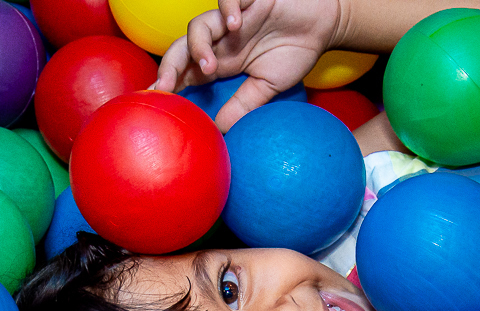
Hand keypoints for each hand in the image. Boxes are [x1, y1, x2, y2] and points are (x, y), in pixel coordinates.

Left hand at [153, 0, 342, 130]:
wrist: (324, 22)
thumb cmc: (295, 51)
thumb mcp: (267, 87)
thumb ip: (242, 105)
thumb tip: (219, 130)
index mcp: (221, 61)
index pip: (186, 72)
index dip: (169, 84)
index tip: (155, 101)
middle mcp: (220, 40)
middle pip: (181, 49)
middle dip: (169, 67)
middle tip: (165, 88)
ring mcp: (230, 19)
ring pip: (197, 26)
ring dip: (198, 46)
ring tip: (209, 65)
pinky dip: (227, 10)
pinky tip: (236, 25)